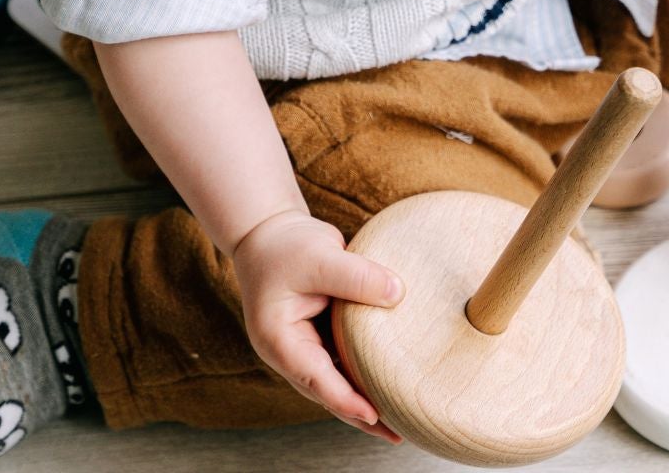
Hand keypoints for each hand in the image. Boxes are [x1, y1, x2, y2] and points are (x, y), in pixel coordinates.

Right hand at [230, 210, 406, 441]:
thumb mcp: (320, 255)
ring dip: (364, 399)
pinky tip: (390, 382)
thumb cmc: (285, 246)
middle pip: (327, 392)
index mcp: (279, 339)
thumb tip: (399, 294)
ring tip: (400, 419)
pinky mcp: (320, 337)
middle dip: (360, 415)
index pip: (315, 378)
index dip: (345, 399)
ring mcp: (304, 347)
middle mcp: (290, 351)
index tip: (374, 416)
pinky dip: (364, 374)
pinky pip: (344, 362)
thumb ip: (357, 276)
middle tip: (396, 434)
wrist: (267, 233)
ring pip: (337, 382)